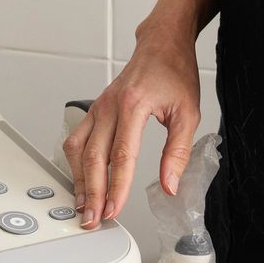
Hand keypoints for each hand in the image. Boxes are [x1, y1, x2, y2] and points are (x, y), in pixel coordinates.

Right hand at [61, 35, 201, 229]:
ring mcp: (98, 106)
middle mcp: (109, 106)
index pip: (121, 156)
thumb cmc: (174, 72)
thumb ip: (178, 152)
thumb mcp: (188, 113)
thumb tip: (170, 185)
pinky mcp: (96, 109)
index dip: (116, 187)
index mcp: (133, 105)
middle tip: (92, 218)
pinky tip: (81, 178)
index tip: (113, 210)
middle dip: (92, 192)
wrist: (161, 44)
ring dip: (79, 179)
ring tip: (84, 205)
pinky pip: (77, 137)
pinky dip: (75, 161)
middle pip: (92, 156)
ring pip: (77, 148)